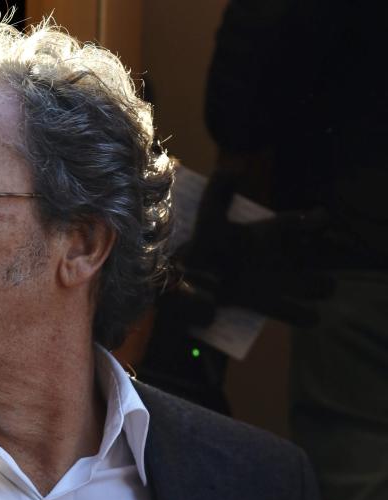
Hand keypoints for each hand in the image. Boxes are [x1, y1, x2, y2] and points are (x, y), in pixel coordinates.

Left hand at [180, 169, 334, 326]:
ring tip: (326, 287)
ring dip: (316, 286)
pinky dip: (301, 315)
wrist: (185, 279)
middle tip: (326, 253)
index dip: (308, 220)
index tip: (322, 219)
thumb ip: (218, 191)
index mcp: (263, 233)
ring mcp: (270, 281)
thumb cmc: (201, 245)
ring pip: (302, 284)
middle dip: (320, 257)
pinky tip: (312, 318)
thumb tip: (234, 169)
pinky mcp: (262, 303)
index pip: (290, 224)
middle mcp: (272, 256)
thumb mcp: (207, 217)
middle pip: (305, 256)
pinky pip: (287, 311)